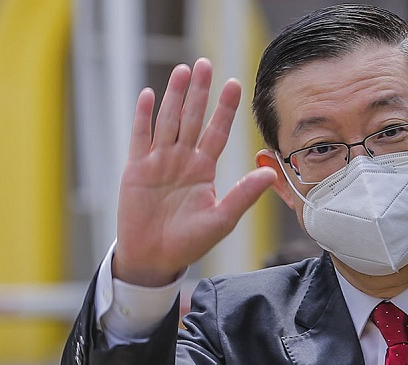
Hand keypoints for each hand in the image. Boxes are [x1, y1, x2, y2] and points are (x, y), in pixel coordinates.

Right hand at [113, 58, 277, 285]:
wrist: (155, 257)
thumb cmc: (189, 242)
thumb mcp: (222, 219)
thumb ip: (243, 195)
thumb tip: (270, 173)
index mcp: (204, 169)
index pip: (218, 132)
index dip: (225, 109)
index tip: (235, 84)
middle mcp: (183, 160)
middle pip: (193, 118)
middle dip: (200, 92)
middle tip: (205, 63)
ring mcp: (159, 162)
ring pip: (169, 121)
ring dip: (175, 96)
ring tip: (182, 71)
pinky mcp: (137, 168)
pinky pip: (140, 137)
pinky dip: (143, 117)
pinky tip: (148, 95)